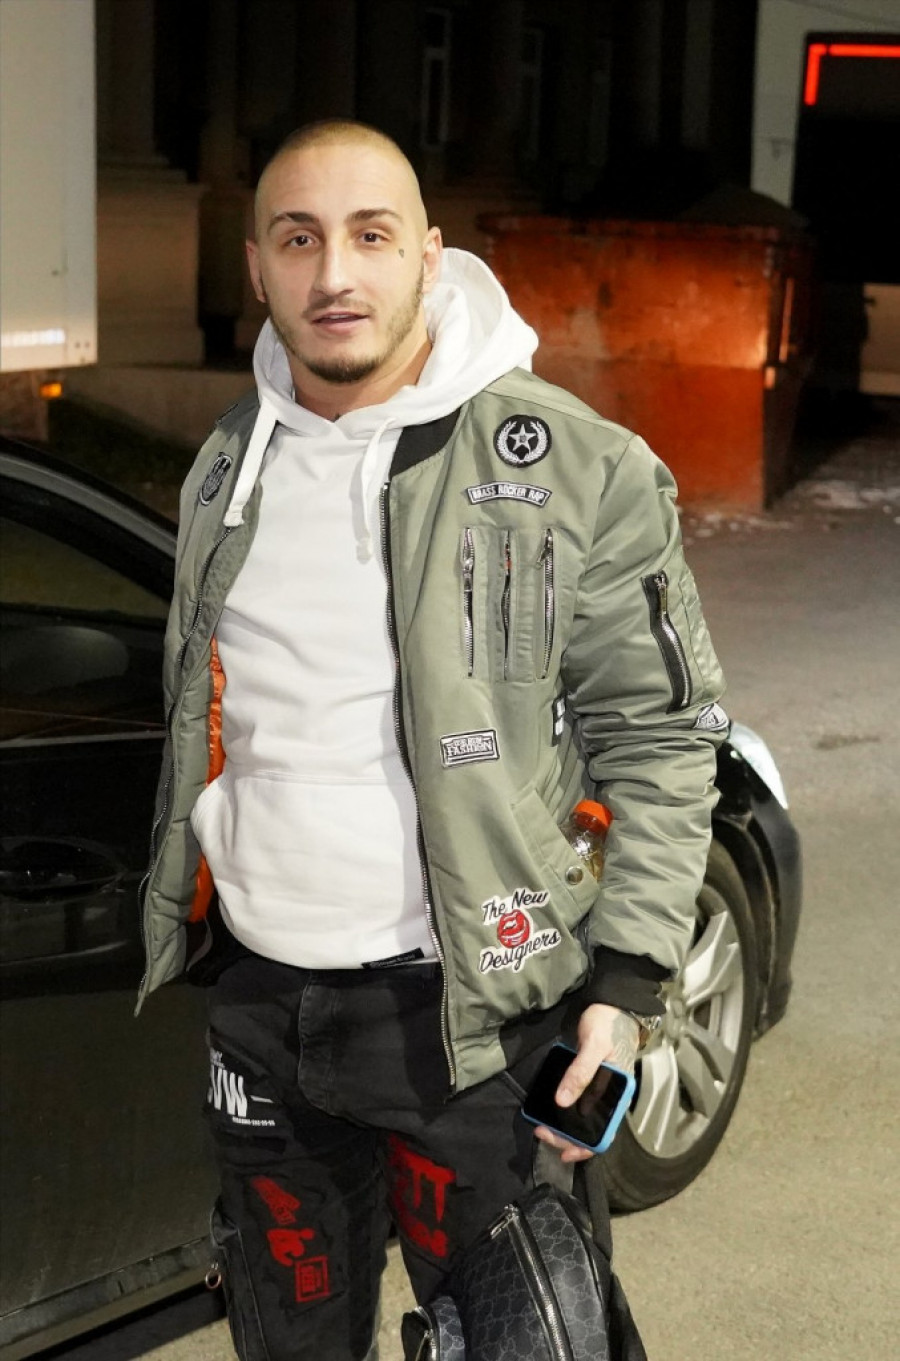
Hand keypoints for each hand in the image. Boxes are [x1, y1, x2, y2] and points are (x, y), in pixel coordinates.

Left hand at [532, 1004, 639, 1162]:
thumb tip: (561, 1103)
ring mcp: (598, 1088)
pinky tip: (549, 1109)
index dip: (584, 1147)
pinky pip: (576, 1101)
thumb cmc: (608, 1024)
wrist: (611, 1002)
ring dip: (563, 1125)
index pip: (604, 1132)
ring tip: (542, 1125)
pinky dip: (564, 1109)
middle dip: (566, 1137)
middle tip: (541, 1132)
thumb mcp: (594, 1046)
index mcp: (618, 1094)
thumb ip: (580, 1073)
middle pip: (590, 1128)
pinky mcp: (587, 1078)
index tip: (563, 1153)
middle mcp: (609, 1096)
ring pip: (581, 1117)